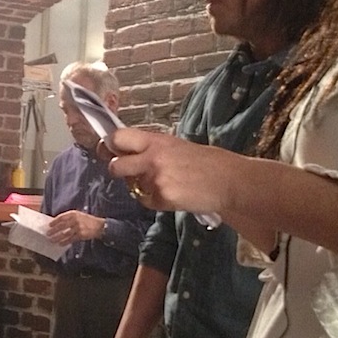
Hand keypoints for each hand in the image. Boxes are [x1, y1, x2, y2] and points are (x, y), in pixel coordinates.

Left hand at [46, 210, 103, 245]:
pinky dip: (65, 242)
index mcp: (74, 214)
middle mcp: (75, 220)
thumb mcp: (79, 215)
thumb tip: (58, 224)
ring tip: (52, 240)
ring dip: (57, 237)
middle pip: (62, 226)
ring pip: (65, 234)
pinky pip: (70, 239)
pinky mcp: (80, 235)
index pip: (61, 217)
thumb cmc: (87, 220)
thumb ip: (69, 218)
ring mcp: (78, 228)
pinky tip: (60, 244)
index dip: (55, 221)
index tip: (49, 225)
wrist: (99, 226)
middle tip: (48, 234)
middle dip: (54, 230)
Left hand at [107, 128, 232, 217]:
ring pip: (131, 186)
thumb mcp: (175, 146)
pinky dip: (154, 200)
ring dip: (140, 186)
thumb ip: (150, 148)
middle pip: (115, 166)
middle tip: (128, 171)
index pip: (117, 137)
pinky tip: (172, 194)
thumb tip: (124, 151)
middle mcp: (152, 158)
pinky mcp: (161, 198)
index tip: (109, 149)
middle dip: (118, 170)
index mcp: (155, 141)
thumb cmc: (205, 162)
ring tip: (164, 182)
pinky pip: (145, 200)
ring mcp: (155, 180)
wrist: (228, 181)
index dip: (110, 145)